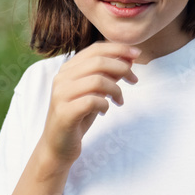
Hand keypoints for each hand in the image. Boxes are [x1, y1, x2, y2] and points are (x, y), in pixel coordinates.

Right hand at [39, 41, 139, 164]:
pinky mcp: (64, 113)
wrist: (58, 145)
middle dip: (122, 68)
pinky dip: (105, 104)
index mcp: (68, 69)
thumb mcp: (95, 92)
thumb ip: (107, 75)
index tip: (137, 54)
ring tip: (119, 101)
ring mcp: (61, 95)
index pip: (95, 49)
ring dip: (116, 90)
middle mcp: (61, 78)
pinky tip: (105, 111)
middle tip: (134, 80)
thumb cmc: (78, 116)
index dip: (118, 49)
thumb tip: (128, 60)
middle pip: (98, 62)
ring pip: (97, 80)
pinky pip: (92, 101)